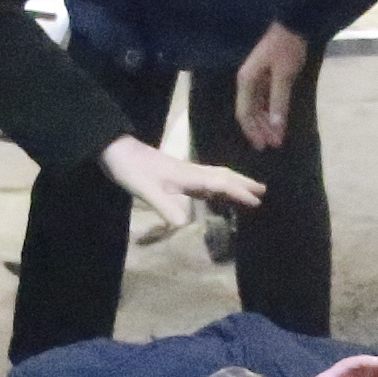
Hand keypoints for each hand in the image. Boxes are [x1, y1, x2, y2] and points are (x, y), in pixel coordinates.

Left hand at [104, 135, 268, 241]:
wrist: (114, 150)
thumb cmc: (131, 170)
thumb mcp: (147, 191)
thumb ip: (167, 208)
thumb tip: (187, 226)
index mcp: (189, 175)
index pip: (221, 182)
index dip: (239, 191)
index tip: (258, 200)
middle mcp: (190, 171)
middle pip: (223, 175)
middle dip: (243, 183)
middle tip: (262, 191)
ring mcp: (182, 172)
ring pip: (214, 176)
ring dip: (232, 182)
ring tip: (245, 190)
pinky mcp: (173, 174)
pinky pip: (203, 180)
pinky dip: (215, 185)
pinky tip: (211, 192)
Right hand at [235, 24, 315, 148]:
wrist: (295, 24)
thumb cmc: (287, 48)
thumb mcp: (284, 76)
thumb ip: (279, 102)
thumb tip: (276, 127)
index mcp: (246, 81)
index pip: (244, 113)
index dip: (253, 131)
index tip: (264, 145)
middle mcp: (247, 81)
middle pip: (249, 112)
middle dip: (261, 129)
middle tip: (274, 144)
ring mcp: (256, 78)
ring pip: (257, 107)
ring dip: (266, 122)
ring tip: (277, 136)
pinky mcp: (266, 75)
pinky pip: (264, 99)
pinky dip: (270, 111)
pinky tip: (278, 120)